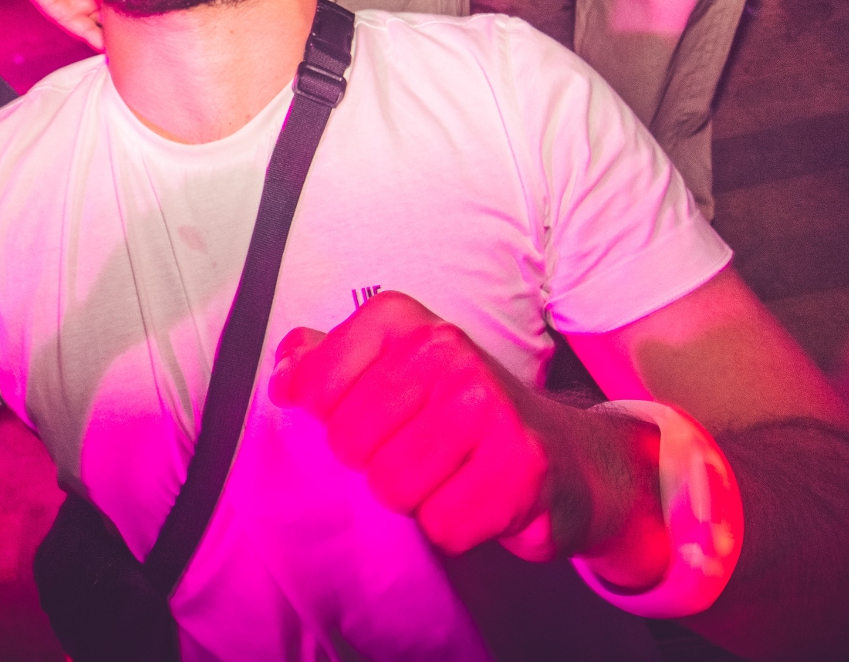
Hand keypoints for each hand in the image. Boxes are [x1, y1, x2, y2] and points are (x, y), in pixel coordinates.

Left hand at [271, 292, 665, 582]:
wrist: (564, 458)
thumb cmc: (461, 416)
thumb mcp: (391, 371)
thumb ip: (327, 363)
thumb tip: (284, 370)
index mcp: (402, 321)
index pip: (313, 389)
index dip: (327, 425)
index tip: (363, 425)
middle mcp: (446, 350)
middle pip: (350, 447)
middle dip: (375, 468)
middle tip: (416, 457)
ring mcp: (488, 404)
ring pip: (394, 490)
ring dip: (415, 502)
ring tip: (447, 478)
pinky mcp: (523, 465)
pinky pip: (444, 525)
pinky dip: (455, 528)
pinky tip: (479, 502)